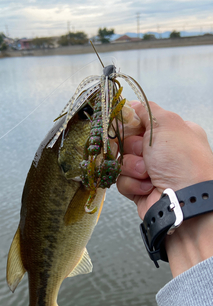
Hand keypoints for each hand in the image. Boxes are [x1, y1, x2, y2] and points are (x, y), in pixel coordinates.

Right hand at [117, 101, 212, 276]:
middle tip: (145, 153)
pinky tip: (146, 187)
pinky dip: (132, 183)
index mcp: (172, 133)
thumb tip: (131, 104)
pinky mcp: (140, 190)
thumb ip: (146, 109)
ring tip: (148, 173)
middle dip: (133, 147)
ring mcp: (150, 172)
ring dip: (132, 167)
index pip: (141, 121)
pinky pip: (122, 181)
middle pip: (128, 141)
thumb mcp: (167, 123)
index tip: (127, 125)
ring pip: (123, 162)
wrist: (184, 200)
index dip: (131, 124)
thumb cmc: (182, 160)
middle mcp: (162, 153)